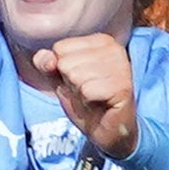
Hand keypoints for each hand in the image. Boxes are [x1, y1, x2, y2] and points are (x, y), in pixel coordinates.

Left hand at [38, 30, 139, 156]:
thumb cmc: (85, 101)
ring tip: (94, 96)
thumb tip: (45, 58)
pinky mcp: (123, 85)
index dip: (62, 70)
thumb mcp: (59, 78)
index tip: (80, 80)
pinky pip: (87, 90)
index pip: (59, 48)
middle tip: (87, 91)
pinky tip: (101, 103)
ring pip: (76, 75)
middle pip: (66, 62)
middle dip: (71, 82)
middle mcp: (114, 48)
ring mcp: (121, 65)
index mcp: (100, 40)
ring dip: (80, 92)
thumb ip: (47, 64)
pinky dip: (88, 101)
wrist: (105, 129)